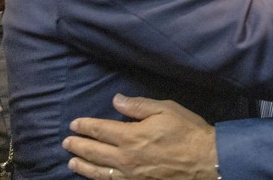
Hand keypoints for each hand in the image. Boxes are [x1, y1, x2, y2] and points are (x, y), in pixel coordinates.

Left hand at [63, 95, 216, 179]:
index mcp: (131, 136)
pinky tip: (95, 177)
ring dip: (83, 166)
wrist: (206, 161)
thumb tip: (116, 100)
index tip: (74, 124)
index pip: (101, 130)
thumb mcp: (165, 109)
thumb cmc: (187, 132)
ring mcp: (131, 176)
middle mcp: (126, 158)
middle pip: (95, 152)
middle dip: (78, 146)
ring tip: (72, 162)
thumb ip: (138, 106)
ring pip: (99, 172)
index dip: (86, 126)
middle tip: (66, 142)